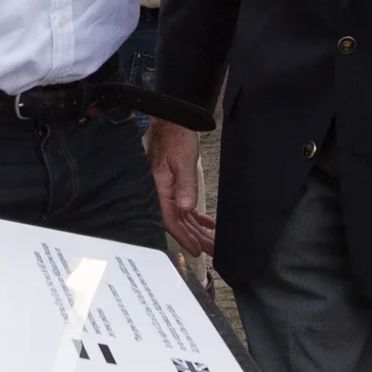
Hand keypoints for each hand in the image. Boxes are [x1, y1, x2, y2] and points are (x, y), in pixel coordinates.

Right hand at [148, 119, 214, 252]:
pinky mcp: (175, 184)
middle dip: (195, 238)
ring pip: (182, 215)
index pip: (170, 219)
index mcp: (159, 188)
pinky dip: (196, 215)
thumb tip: (186, 208)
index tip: (196, 250)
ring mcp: (168, 188)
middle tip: (211, 251)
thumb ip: (185, 185)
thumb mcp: (183, 161)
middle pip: (178, 221)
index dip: (183, 237)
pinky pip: (184, 205)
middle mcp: (162, 191)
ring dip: (197, 229)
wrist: (173, 120)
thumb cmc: (175, 136)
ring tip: (211, 242)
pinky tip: (207, 223)